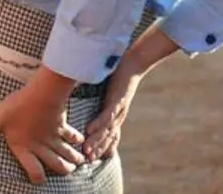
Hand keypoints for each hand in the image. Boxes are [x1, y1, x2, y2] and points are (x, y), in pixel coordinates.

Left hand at [0, 71, 84, 184]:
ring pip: (68, 154)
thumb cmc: (17, 108)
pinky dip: (78, 139)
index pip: (34, 172)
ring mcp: (54, 138)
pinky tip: (81, 140)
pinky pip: (72, 136)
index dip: (37, 178)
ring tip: (78, 161)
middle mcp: (41, 147)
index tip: (38, 179)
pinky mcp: (62, 126)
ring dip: (73, 158)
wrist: (42, 95)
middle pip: (57, 165)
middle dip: (64, 169)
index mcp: (24, 148)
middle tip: (68, 170)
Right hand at [83, 25, 178, 160]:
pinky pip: (106, 115)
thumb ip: (102, 98)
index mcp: (117, 113)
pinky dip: (98, 124)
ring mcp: (119, 108)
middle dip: (97, 148)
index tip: (92, 157)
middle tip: (87, 160)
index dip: (102, 146)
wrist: (135, 62)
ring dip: (96, 141)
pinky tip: (89, 130)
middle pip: (108, 136)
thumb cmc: (120, 74)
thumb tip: (88, 100)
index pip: (111, 135)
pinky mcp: (117, 100)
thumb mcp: (111, 91)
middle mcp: (119, 114)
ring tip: (87, 151)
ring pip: (107, 130)